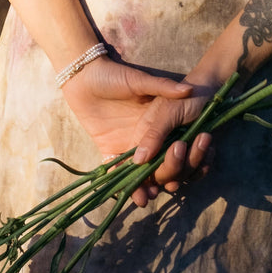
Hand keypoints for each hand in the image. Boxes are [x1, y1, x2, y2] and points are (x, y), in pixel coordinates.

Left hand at [61, 59, 211, 206]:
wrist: (84, 74)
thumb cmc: (114, 74)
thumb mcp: (139, 80)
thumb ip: (162, 87)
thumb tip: (187, 90)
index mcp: (157, 121)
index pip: (172, 145)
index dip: (179, 159)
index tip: (182, 170)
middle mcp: (145, 136)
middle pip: (158, 163)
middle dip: (162, 177)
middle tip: (162, 187)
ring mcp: (127, 144)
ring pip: (138, 171)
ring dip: (142, 185)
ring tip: (145, 198)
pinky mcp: (108, 147)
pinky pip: (116, 168)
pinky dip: (120, 180)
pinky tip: (124, 192)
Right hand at [130, 86, 215, 206]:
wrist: (215, 88)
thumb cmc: (189, 96)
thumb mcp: (168, 112)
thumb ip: (153, 135)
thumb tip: (137, 162)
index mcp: (146, 138)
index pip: (137, 169)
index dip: (138, 185)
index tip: (144, 198)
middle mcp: (160, 149)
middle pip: (162, 176)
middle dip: (173, 165)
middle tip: (182, 145)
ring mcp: (178, 153)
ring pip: (182, 175)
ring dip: (194, 160)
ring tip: (204, 138)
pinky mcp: (195, 154)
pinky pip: (198, 172)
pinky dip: (205, 163)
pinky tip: (211, 147)